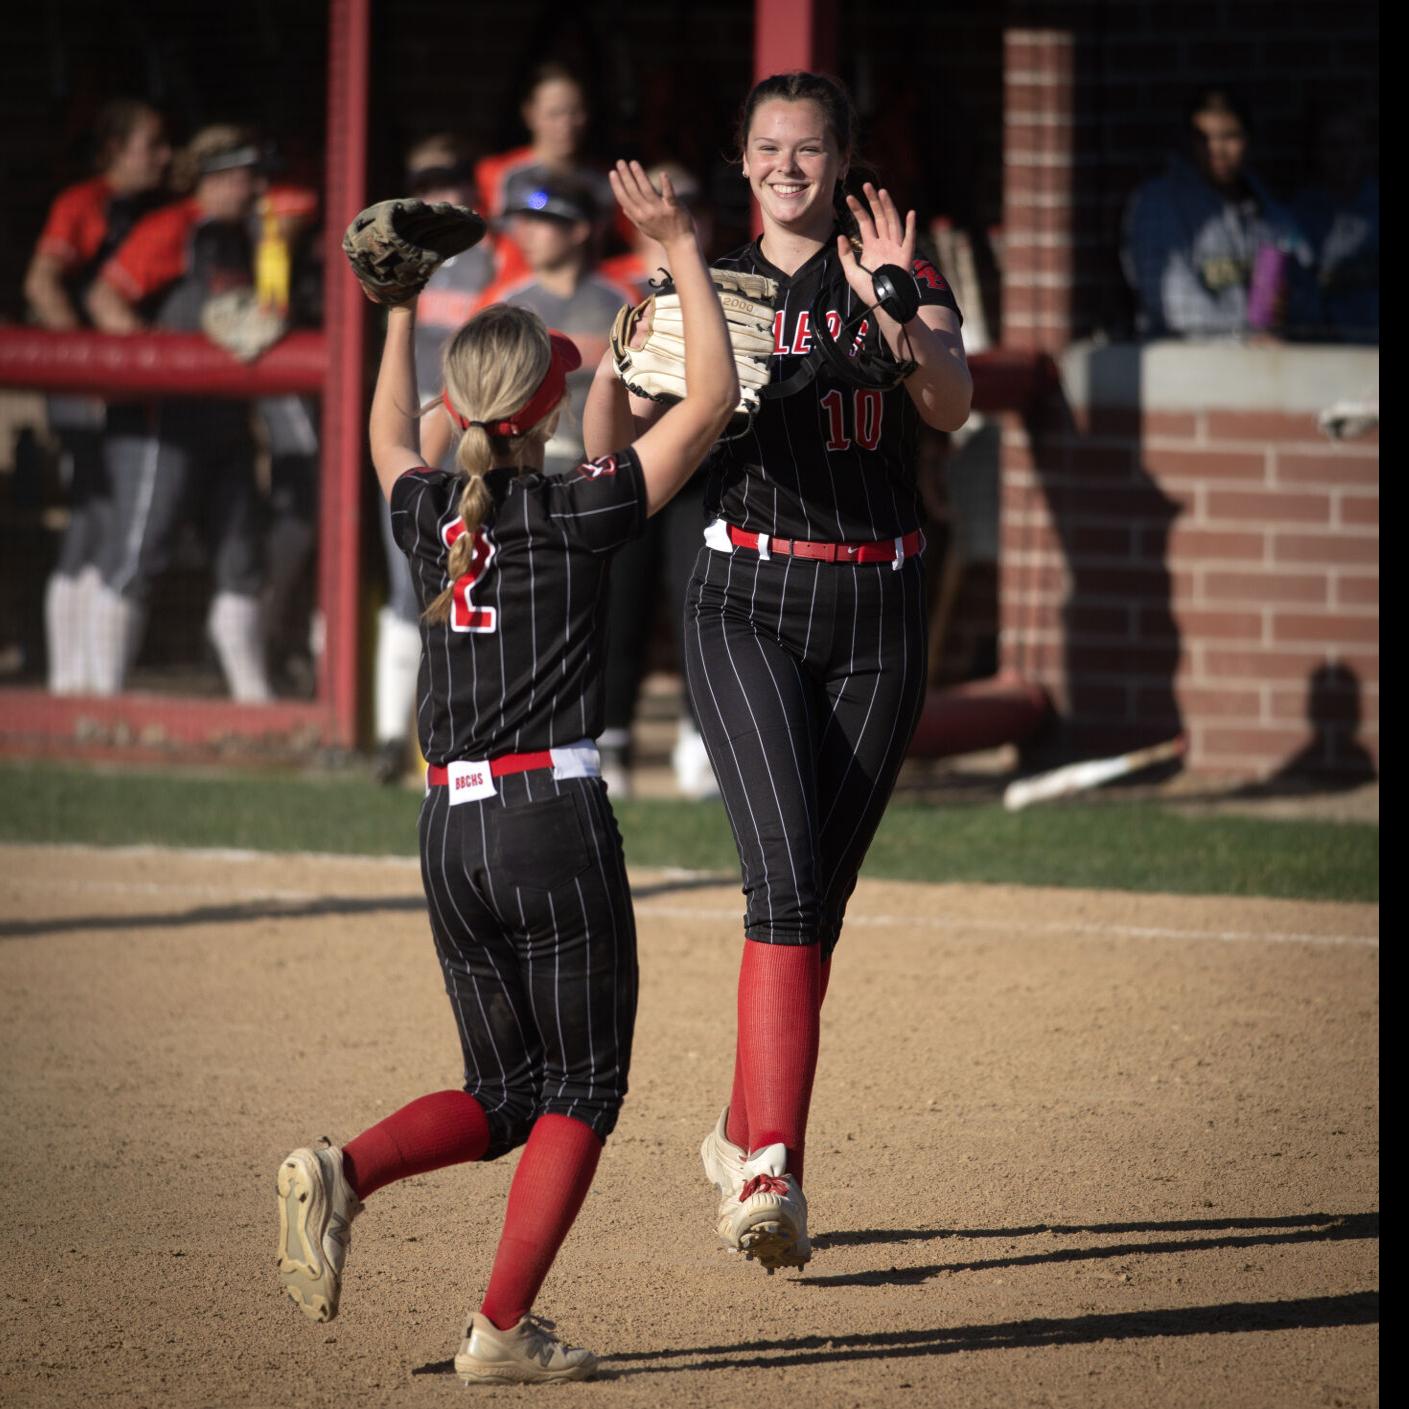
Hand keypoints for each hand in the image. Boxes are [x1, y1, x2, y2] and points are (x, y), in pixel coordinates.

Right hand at [609, 159, 693, 246]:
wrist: (679, 243)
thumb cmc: (661, 233)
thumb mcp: (644, 227)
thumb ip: (633, 216)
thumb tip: (623, 206)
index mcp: (639, 217)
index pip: (624, 199)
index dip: (617, 185)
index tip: (612, 172)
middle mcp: (647, 213)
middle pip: (634, 192)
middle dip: (625, 176)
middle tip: (620, 162)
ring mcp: (660, 210)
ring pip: (647, 190)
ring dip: (639, 175)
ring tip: (633, 163)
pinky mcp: (674, 208)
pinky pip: (669, 194)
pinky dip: (666, 184)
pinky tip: (662, 173)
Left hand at [835, 183, 916, 307]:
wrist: (883, 305)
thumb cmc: (868, 291)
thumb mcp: (851, 273)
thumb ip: (845, 255)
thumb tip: (841, 236)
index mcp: (872, 247)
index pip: (864, 223)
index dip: (857, 210)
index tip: (848, 197)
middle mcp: (884, 244)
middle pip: (879, 217)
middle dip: (873, 201)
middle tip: (866, 185)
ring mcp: (896, 248)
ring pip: (892, 222)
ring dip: (888, 207)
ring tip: (882, 192)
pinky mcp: (906, 256)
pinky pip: (909, 239)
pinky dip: (911, 226)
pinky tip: (910, 213)